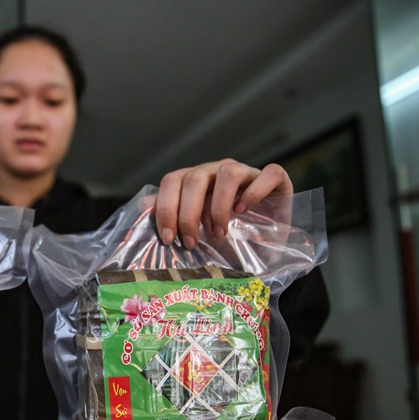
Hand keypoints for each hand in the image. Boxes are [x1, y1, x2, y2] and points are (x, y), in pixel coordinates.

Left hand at [155, 159, 292, 246]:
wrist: (265, 247)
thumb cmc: (226, 238)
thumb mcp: (195, 231)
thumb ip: (171, 216)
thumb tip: (144, 206)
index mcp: (195, 180)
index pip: (172, 180)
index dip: (166, 208)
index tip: (168, 238)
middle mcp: (217, 171)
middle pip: (195, 178)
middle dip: (188, 214)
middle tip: (190, 242)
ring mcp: (247, 172)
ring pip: (228, 172)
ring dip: (219, 206)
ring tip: (218, 233)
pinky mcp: (275, 180)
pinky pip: (268, 174)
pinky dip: (255, 192)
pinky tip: (244, 212)